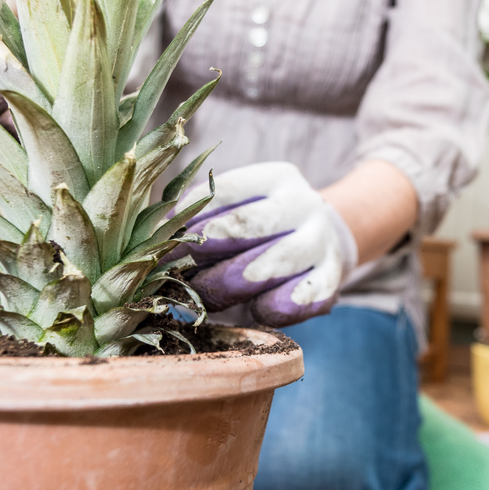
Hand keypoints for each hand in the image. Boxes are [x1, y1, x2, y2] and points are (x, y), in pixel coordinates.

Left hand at [180, 162, 357, 327]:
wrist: (323, 243)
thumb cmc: (263, 229)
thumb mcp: (242, 208)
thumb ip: (205, 216)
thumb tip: (157, 234)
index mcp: (277, 178)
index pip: (227, 191)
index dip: (191, 217)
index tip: (164, 241)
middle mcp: (304, 204)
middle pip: (249, 225)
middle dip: (207, 251)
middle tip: (177, 272)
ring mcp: (321, 241)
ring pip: (273, 263)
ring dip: (231, 284)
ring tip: (203, 298)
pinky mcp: (331, 279)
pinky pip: (299, 298)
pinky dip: (272, 308)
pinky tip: (253, 311)